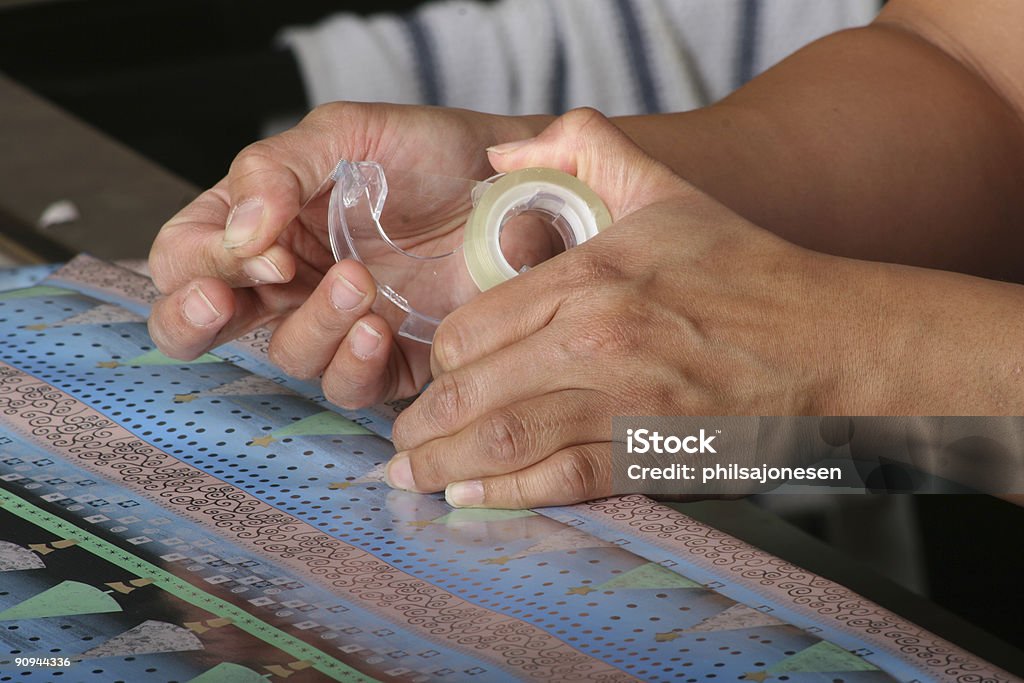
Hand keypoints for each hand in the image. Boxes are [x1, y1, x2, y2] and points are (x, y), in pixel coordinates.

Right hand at [148, 103, 544, 406]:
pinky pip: (348, 387)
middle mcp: (288, 281)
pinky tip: (379, 326)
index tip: (261, 250)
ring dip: (313, 325)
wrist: (510, 183)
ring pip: (286, 357)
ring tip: (359, 282)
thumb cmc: (429, 152)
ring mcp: (336, 324)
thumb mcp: (347, 134)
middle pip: (200, 324)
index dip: (201, 264)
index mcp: (262, 224)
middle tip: (223, 302)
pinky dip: (354, 364)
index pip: (186, 256)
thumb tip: (240, 231)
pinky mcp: (388, 359)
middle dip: (194, 321)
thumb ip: (279, 169)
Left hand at [386, 108, 883, 507]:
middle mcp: (598, 340)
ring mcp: (625, 402)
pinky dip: (506, 495)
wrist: (830, 340)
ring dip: (445, 465)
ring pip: (506, 440)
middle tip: (400, 441)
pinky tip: (471, 499)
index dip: (441, 359)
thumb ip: (585, 148)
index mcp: (590, 275)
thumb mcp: (664, 190)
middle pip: (475, 390)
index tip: (434, 374)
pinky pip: (561, 480)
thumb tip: (506, 153)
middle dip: (423, 423)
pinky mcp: (651, 454)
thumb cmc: (744, 268)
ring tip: (414, 476)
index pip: (474, 327)